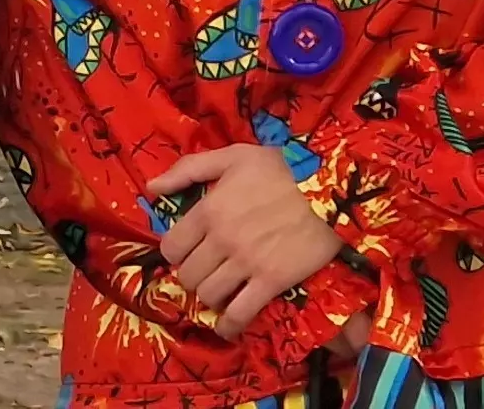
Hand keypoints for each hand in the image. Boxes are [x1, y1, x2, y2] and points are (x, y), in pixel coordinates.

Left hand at [146, 143, 346, 324]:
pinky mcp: (271, 282)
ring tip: (220, 292)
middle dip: (193, 276)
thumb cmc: (283, 171)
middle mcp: (221, 239)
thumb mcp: (234, 156)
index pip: (171, 246)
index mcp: (208, 210)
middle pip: (188, 275)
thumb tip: (151, 188)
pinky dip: (229, 325)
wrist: (332, 190)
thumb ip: (189, 169)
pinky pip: (239, 313)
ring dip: (210, 298)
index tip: (187, 252)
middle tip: (206, 273)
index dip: (176, 253)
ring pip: (209, 295)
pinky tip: (228, 326)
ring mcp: (245, 263)